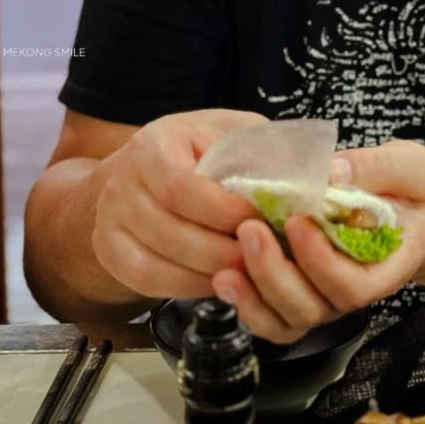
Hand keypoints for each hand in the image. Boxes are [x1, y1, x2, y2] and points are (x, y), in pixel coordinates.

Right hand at [92, 109, 267, 299]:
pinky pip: (147, 281)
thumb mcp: (235, 135)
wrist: (149, 172)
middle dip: (223, 251)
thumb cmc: (204, 151)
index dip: (224, 212)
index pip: (182, 187)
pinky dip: (187, 287)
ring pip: (157, 263)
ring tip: (248, 271)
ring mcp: (109, 218)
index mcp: (154, 144)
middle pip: (170, 231)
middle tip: (263, 258)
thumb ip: (266, 153)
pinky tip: (220, 282)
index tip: (261, 221)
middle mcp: (122, 181)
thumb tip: (315, 181)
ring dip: (209, 273)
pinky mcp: (110, 250)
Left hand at [211, 140, 424, 343]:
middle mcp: (354, 289)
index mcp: (387, 265)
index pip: (354, 286)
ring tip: (225, 268)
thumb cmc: (415, 191)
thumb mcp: (409, 167)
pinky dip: (247, 306)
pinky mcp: (304, 292)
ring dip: (255, 296)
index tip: (298, 221)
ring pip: (288, 319)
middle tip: (250, 230)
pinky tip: (224, 278)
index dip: (322, 262)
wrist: (416, 214)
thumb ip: (376, 168)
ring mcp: (327, 297)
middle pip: (313, 307)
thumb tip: (331, 170)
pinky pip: (274, 318)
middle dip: (276, 274)